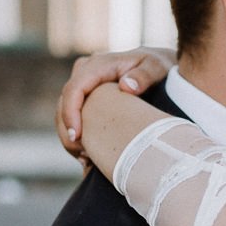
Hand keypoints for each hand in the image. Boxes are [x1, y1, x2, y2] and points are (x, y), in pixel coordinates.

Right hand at [57, 47, 174, 159]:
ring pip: (65, 111)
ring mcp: (85, 83)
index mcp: (99, 65)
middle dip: (68, 131)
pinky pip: (74, 115)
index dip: (70, 113)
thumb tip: (126, 86)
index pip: (74, 88)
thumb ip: (145, 75)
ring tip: (87, 160)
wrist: (160, 66)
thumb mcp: (157, 68)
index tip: (76, 137)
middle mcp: (87, 71)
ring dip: (71, 136)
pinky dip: (78, 135)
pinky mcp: (87, 95)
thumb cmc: (160, 67)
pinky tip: (90, 156)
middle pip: (64, 102)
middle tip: (84, 156)